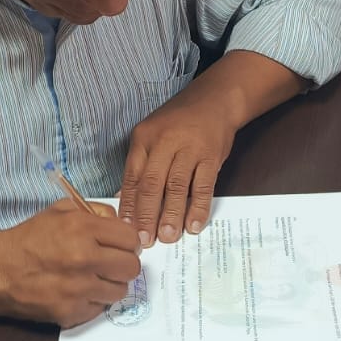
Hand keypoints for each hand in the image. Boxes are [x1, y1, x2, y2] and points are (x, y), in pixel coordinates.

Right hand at [0, 200, 141, 327]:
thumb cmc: (27, 240)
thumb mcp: (59, 211)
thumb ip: (94, 212)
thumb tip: (121, 225)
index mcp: (82, 228)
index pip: (131, 238)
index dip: (128, 242)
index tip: (121, 245)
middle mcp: (84, 258)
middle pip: (132, 266)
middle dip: (124, 264)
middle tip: (110, 263)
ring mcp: (79, 288)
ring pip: (121, 290)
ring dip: (110, 284)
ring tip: (92, 278)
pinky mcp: (72, 312)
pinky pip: (100, 307)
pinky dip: (93, 301)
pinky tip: (77, 291)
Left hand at [120, 99, 235, 246]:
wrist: (215, 101)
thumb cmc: (179, 122)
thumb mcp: (152, 135)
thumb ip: (140, 166)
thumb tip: (124, 200)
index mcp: (144, 138)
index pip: (133, 176)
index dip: (129, 205)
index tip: (126, 228)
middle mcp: (165, 142)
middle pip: (152, 184)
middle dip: (147, 215)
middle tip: (145, 240)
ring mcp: (190, 149)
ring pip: (177, 187)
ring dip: (172, 215)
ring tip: (168, 237)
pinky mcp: (212, 156)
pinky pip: (204, 186)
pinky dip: (199, 208)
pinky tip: (194, 225)